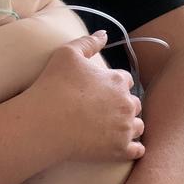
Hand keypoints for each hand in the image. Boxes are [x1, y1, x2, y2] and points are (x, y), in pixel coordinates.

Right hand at [32, 31, 144, 162]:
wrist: (46, 122)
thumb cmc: (54, 86)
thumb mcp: (67, 53)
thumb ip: (89, 42)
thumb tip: (105, 33)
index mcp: (118, 81)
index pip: (126, 80)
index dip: (115, 84)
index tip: (102, 91)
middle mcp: (127, 104)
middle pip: (134, 104)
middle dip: (123, 106)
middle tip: (106, 111)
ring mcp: (125, 129)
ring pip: (138, 126)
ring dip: (130, 126)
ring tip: (113, 129)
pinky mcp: (120, 150)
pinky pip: (137, 150)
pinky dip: (132, 148)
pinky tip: (122, 146)